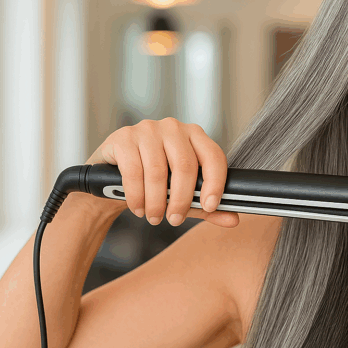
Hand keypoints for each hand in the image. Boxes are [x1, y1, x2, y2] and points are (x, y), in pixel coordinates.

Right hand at [85, 117, 238, 227]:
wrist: (113, 177)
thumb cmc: (155, 183)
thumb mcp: (183, 195)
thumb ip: (207, 207)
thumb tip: (233, 220)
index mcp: (195, 136)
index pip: (213, 156)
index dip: (215, 182)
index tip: (210, 206)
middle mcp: (174, 127)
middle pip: (185, 165)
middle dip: (181, 199)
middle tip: (174, 219)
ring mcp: (148, 129)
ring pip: (158, 172)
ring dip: (156, 202)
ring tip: (154, 217)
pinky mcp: (124, 137)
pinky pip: (134, 171)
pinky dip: (137, 196)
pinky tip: (138, 208)